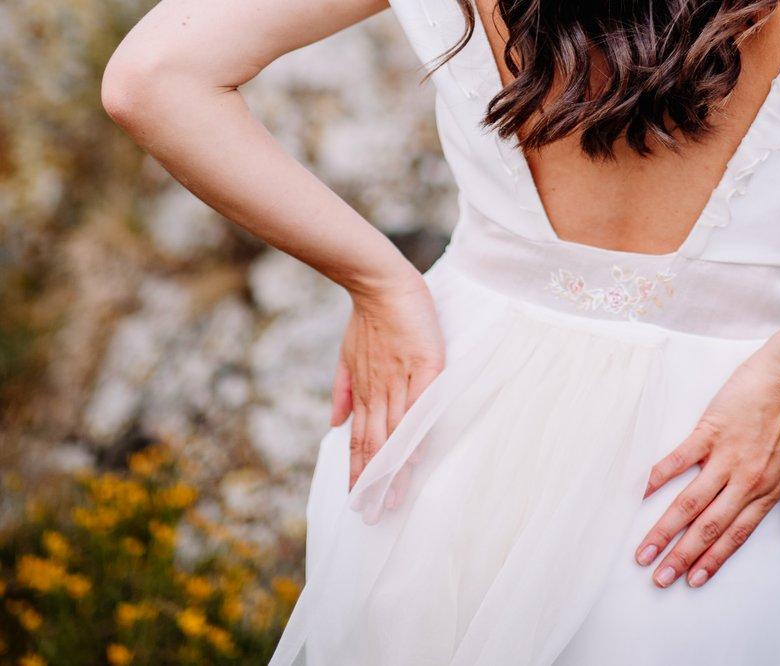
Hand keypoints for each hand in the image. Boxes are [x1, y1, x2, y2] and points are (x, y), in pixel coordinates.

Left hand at [330, 265, 445, 489]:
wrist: (380, 281)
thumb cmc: (367, 316)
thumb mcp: (346, 353)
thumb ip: (342, 388)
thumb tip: (334, 423)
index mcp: (363, 390)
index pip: (360, 439)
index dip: (358, 471)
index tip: (356, 501)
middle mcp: (379, 390)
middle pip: (376, 444)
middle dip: (373, 482)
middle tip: (371, 516)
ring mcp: (401, 379)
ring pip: (395, 432)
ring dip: (392, 468)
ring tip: (389, 500)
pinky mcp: (426, 366)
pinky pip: (421, 406)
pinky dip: (415, 432)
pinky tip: (415, 457)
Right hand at [635, 348, 779, 588]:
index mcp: (766, 491)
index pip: (734, 536)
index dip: (712, 561)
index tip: (692, 581)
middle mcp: (743, 481)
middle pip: (707, 528)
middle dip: (681, 557)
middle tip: (658, 578)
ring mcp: (725, 456)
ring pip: (690, 502)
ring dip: (665, 530)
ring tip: (644, 551)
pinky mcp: (710, 431)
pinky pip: (680, 458)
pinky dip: (660, 476)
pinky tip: (641, 493)